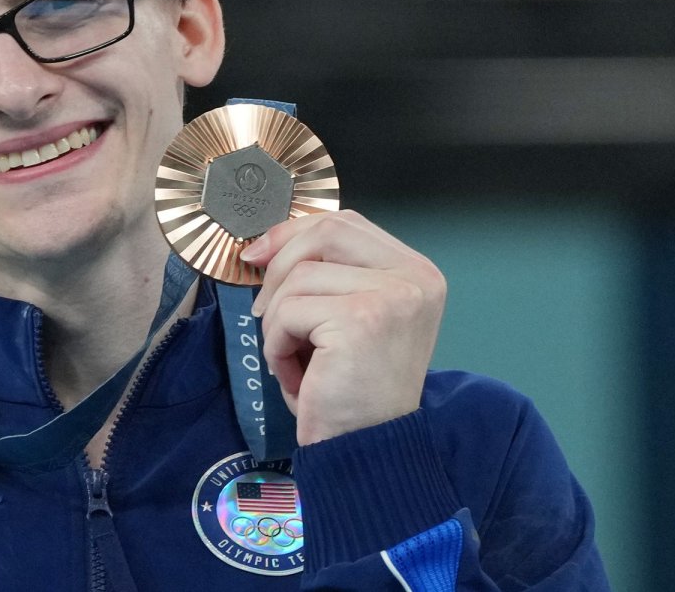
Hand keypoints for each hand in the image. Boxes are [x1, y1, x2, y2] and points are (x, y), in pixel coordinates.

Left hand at [242, 210, 445, 444]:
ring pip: (298, 277)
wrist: (369, 451)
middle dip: (279, 266)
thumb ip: (325, 273)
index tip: (258, 255)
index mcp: (416, 271)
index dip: (294, 232)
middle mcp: (414, 277)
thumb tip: (260, 245)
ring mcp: (391, 295)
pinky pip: (288, 313)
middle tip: (264, 311)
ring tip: (296, 361)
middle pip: (324, 233)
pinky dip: (277, 346)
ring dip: (278, 321)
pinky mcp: (360, 320)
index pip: (345, 222)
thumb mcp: (346, 315)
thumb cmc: (351, 388)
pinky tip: (299, 377)